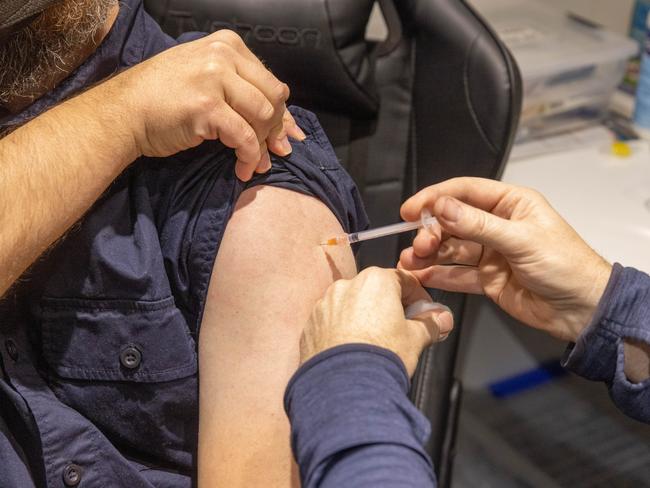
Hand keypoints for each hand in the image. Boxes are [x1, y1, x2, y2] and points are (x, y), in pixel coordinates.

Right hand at [113, 29, 304, 180]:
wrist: (124, 111)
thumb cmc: (164, 98)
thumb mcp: (207, 79)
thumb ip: (243, 91)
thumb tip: (289, 126)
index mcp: (228, 45)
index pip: (271, 81)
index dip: (280, 114)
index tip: (282, 137)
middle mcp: (223, 56)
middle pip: (273, 97)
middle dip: (275, 129)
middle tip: (271, 151)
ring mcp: (214, 80)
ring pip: (262, 116)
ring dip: (263, 145)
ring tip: (254, 162)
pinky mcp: (207, 107)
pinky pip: (244, 137)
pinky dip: (249, 157)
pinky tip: (242, 169)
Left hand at [300, 267, 453, 375]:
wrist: (343, 387)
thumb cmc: (380, 357)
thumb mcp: (416, 339)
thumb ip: (431, 324)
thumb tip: (442, 320)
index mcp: (375, 281)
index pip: (404, 280)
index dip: (419, 297)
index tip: (425, 312)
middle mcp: (347, 286)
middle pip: (376, 291)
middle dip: (390, 307)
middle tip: (403, 330)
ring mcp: (325, 304)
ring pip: (351, 305)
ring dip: (364, 317)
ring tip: (375, 343)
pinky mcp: (311, 324)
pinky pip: (332, 321)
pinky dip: (343, 330)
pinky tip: (353, 350)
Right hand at [399, 177, 612, 341]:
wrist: (583, 310)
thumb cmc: (564, 265)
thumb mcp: (521, 240)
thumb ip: (478, 225)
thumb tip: (442, 207)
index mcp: (510, 204)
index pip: (465, 192)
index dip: (435, 198)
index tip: (411, 210)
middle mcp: (497, 225)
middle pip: (453, 222)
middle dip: (431, 232)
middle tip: (419, 246)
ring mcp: (491, 253)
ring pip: (451, 249)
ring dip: (429, 254)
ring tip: (410, 262)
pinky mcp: (487, 279)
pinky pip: (458, 274)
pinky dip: (439, 275)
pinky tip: (422, 275)